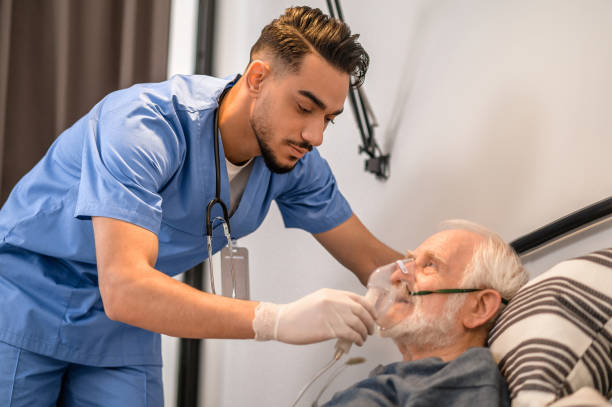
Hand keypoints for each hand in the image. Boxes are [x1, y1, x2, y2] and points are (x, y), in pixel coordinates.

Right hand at [253, 288, 374, 344]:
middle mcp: (334, 301)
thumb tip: (352, 312)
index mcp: (332, 293)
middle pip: (362, 311)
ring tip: (362, 339)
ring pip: (358, 324)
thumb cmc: (299, 314)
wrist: (283, 321)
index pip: (358, 298)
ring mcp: (332, 314)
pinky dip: (358, 339)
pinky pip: (351, 334)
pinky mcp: (328, 329)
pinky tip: (356, 342)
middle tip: (370, 330)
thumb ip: (335, 303)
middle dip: (369, 322)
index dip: (369, 309)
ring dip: (364, 333)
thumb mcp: (318, 300)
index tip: (372, 317)